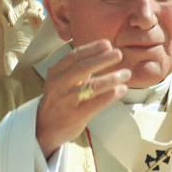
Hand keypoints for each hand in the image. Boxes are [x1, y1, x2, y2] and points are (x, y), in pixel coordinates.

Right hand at [35, 40, 129, 157]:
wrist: (44, 127)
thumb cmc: (60, 99)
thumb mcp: (63, 79)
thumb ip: (80, 67)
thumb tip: (105, 51)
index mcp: (56, 72)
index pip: (74, 56)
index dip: (92, 48)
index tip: (108, 44)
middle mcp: (59, 84)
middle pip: (82, 68)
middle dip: (102, 59)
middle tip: (119, 54)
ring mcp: (66, 101)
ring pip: (90, 87)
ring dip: (111, 78)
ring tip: (126, 73)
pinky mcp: (75, 116)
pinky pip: (95, 104)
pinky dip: (110, 95)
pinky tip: (121, 89)